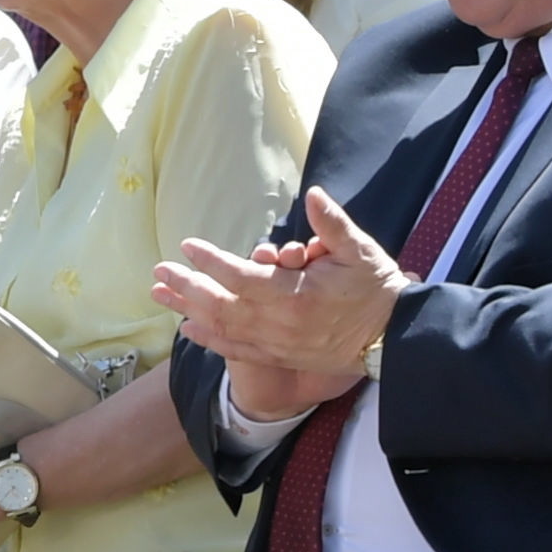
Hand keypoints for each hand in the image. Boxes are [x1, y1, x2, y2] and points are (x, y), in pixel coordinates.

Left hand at [156, 185, 412, 422]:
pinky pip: (236, 350)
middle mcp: (279, 322)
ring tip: (159, 295)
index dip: (210, 261)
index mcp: (295, 294)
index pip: (239, 276)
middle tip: (158, 272)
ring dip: (187, 310)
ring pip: (222, 328)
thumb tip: (313, 194)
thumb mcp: (361, 250)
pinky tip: (188, 329)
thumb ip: (332, 224)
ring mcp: (276, 343)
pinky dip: (209, 340)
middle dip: (186, 286)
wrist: (393, 338)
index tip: (187, 246)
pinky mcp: (279, 356)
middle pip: (220, 304)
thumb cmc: (377, 289)